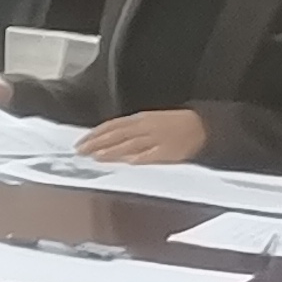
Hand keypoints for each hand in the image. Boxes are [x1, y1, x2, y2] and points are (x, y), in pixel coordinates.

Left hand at [79, 109, 211, 164]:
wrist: (202, 126)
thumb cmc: (172, 124)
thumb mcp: (148, 121)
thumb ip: (128, 130)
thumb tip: (105, 139)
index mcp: (140, 119)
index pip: (112, 126)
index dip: (95, 134)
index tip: (80, 142)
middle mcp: (146, 127)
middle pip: (117, 135)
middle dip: (97, 143)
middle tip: (81, 152)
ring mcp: (157, 139)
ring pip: (130, 145)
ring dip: (112, 151)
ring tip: (96, 157)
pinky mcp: (169, 151)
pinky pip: (152, 155)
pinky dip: (140, 158)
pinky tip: (128, 163)